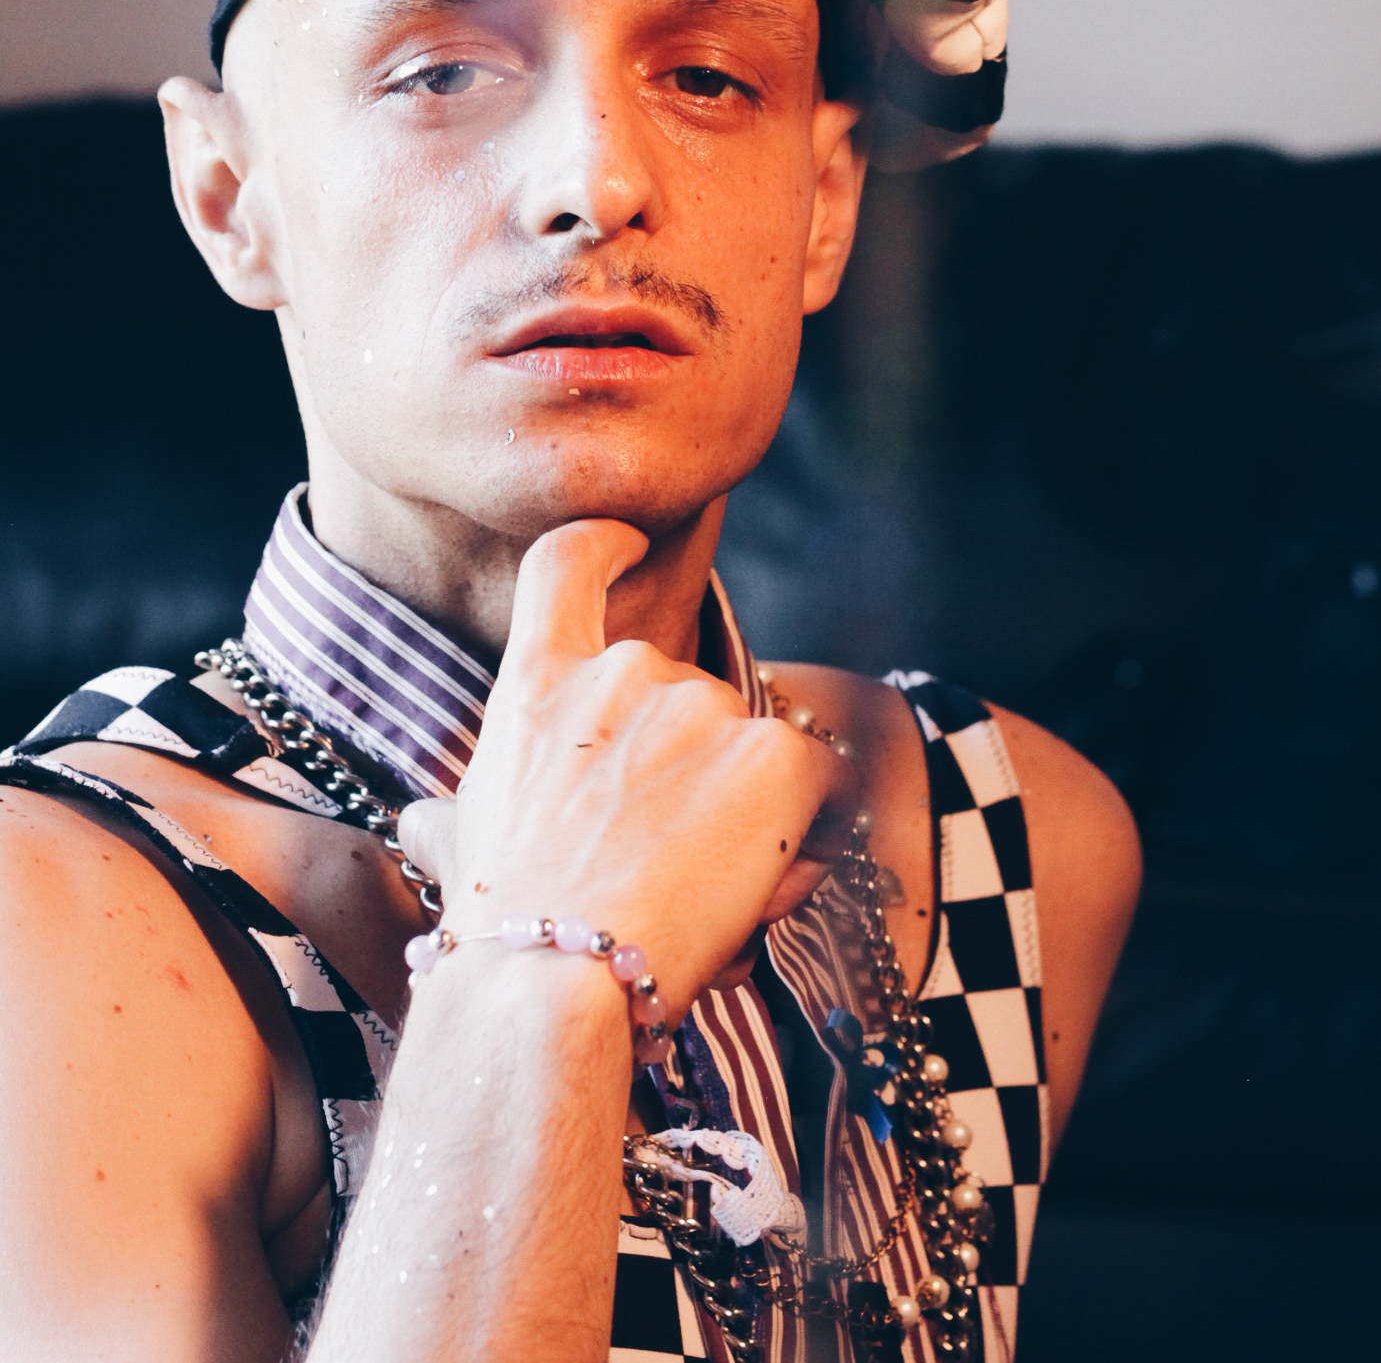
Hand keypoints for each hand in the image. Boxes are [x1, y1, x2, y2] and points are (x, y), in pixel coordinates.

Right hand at [397, 520, 844, 1018]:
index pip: (568, 563)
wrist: (548, 985)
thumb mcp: (461, 845)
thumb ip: (456, 817)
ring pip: (748, 752)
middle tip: (660, 870)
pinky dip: (797, 839)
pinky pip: (812, 790)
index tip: (627, 542)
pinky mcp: (771, 754)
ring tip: (692, 903)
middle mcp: (621, 672)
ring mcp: (699, 706)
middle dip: (691, 775)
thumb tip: (421, 827)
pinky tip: (752, 896)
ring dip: (739, 817)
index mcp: (538, 683)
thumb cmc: (499, 933)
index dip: (605, 545)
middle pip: (686, 699)